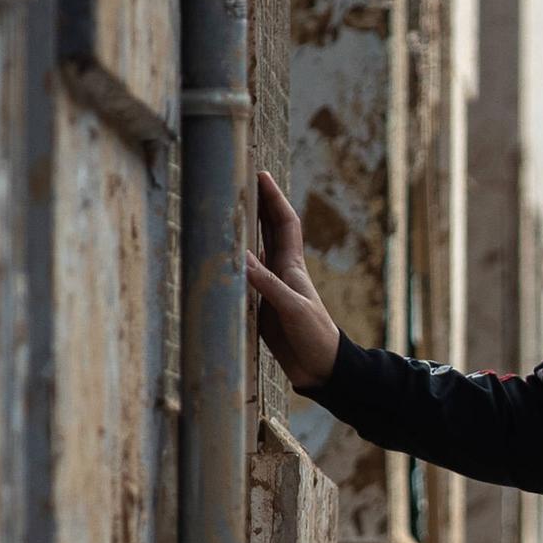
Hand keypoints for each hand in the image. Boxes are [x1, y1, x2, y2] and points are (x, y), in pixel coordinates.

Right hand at [243, 172, 343, 390]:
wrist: (321, 368)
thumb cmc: (314, 336)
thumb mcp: (291, 308)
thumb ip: (266, 284)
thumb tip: (239, 256)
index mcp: (293, 266)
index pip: (284, 222)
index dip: (273, 198)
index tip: (259, 174)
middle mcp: (281, 271)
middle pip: (269, 230)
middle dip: (256, 204)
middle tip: (238, 181)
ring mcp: (271, 287)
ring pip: (255, 250)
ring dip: (243, 229)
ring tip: (226, 209)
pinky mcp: (261, 305)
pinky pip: (244, 276)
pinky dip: (233, 263)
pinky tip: (222, 256)